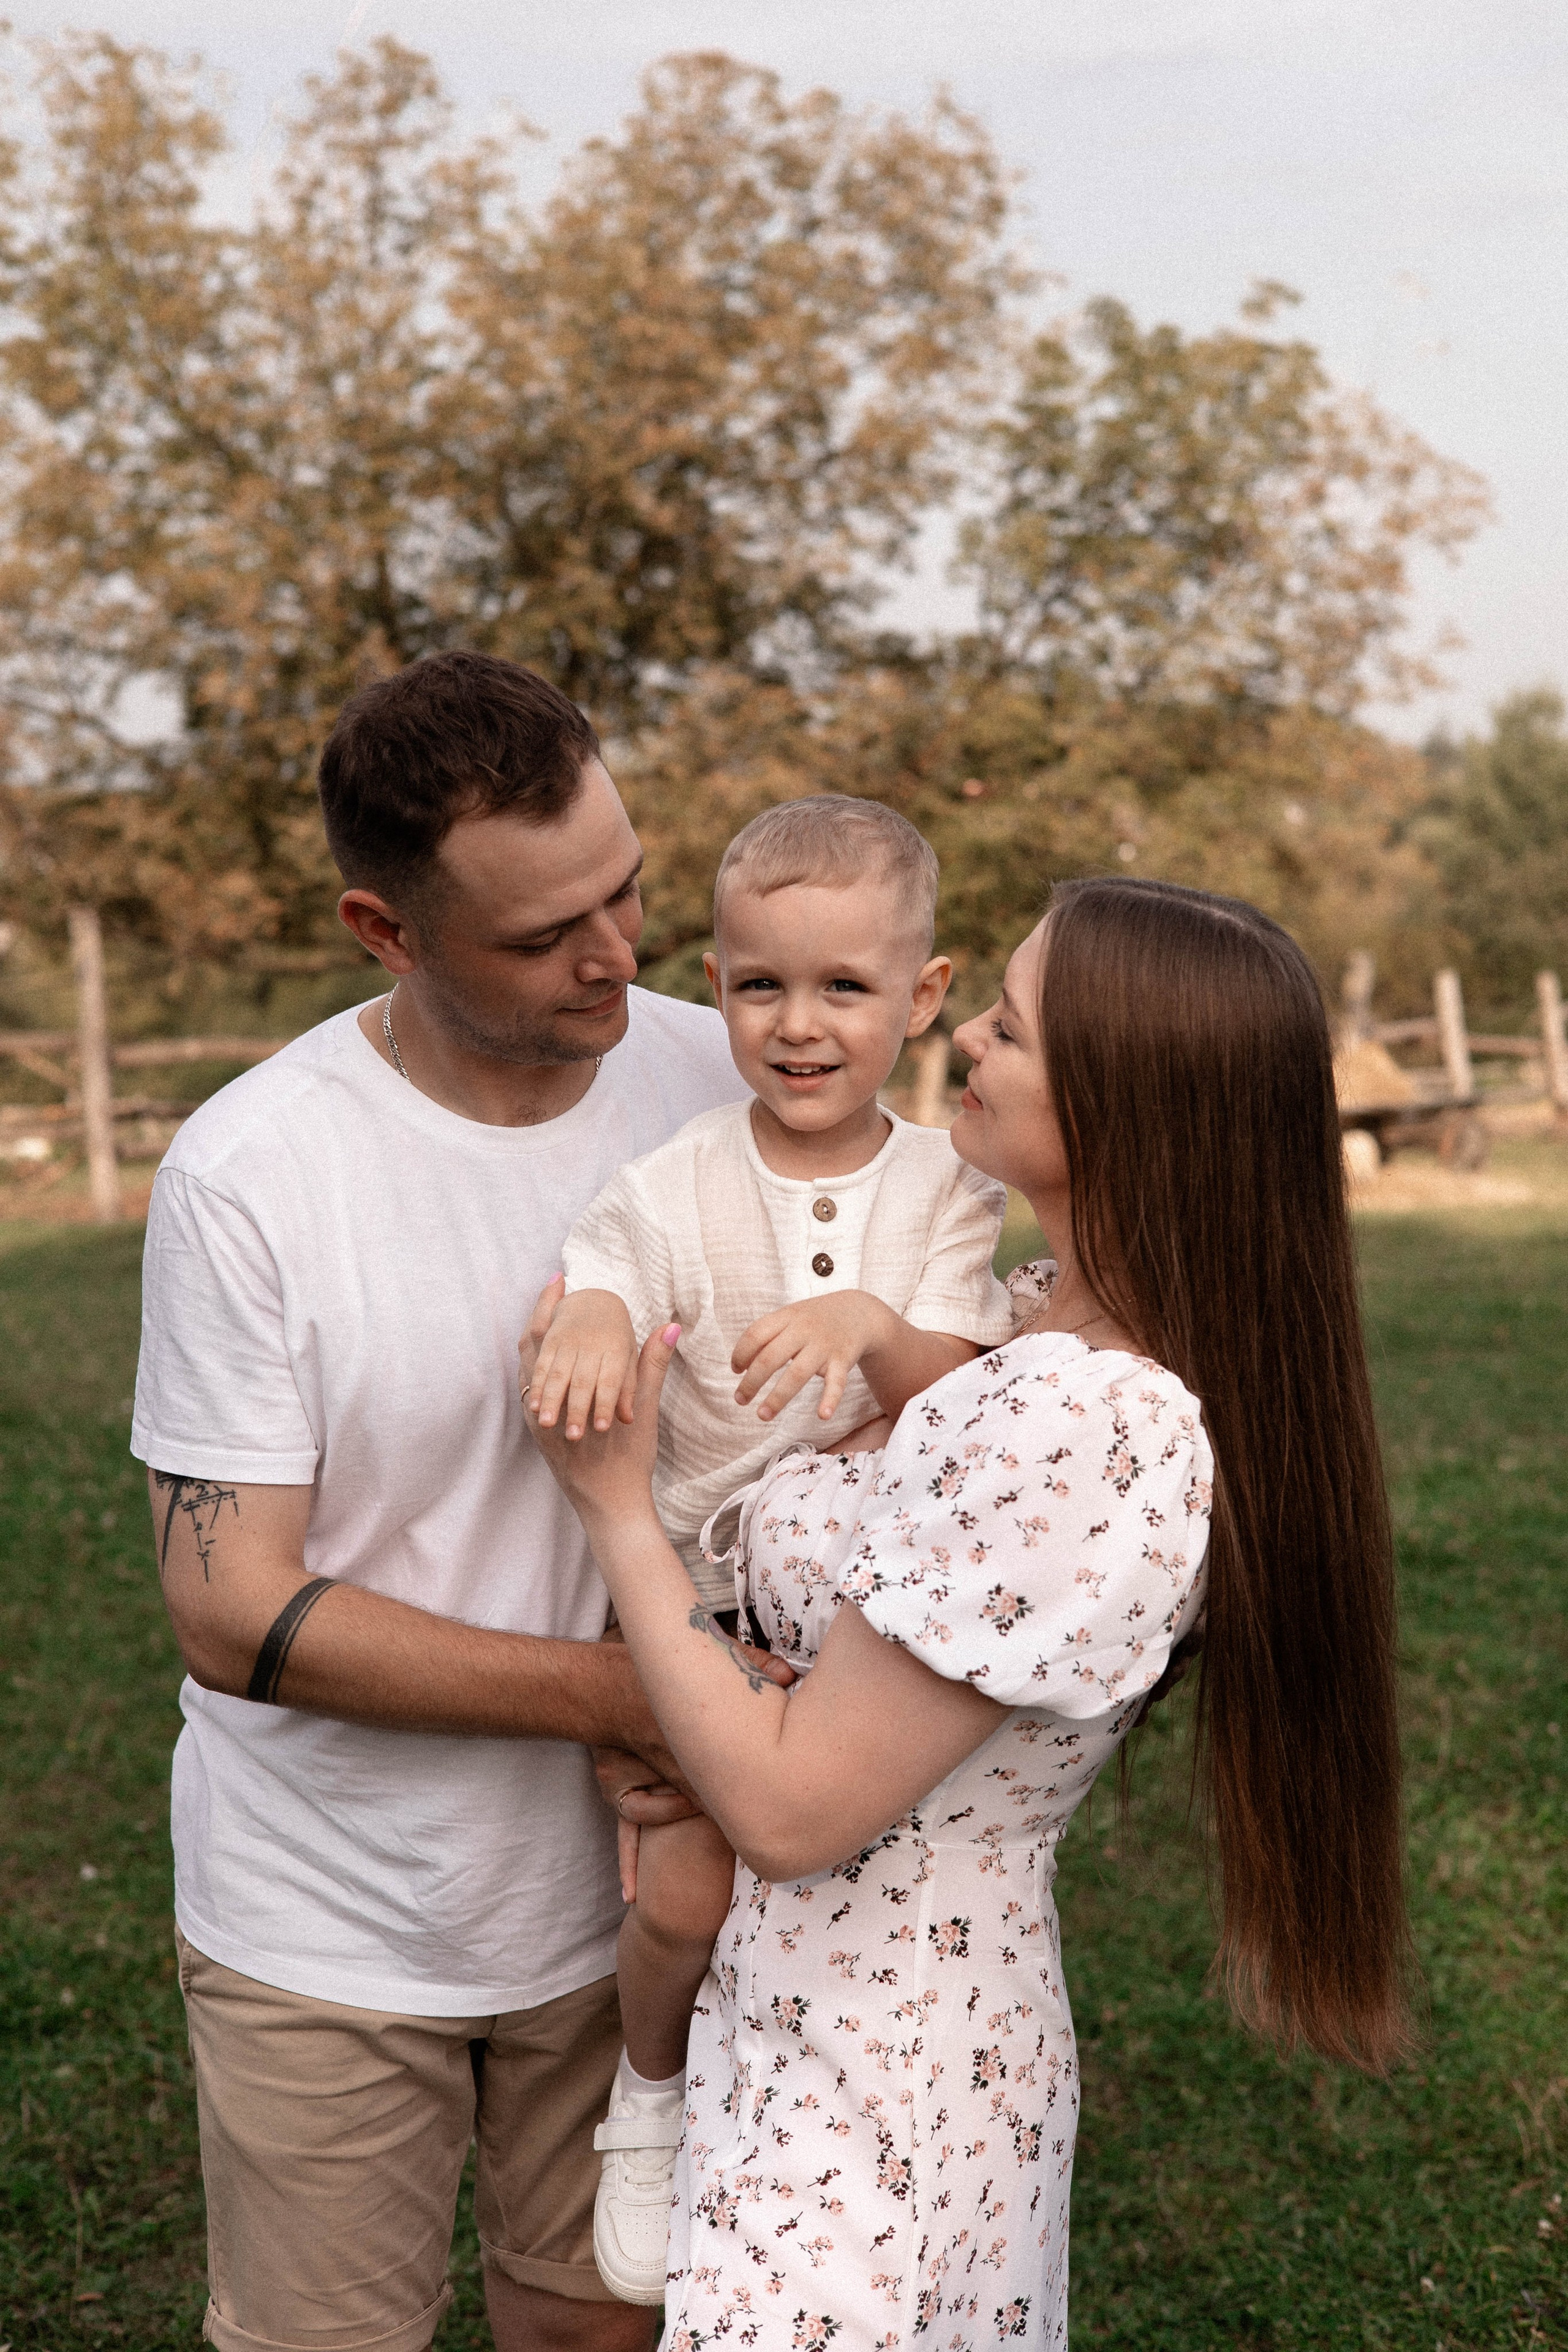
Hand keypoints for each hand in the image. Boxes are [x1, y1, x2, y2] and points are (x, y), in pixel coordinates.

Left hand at [523, 1299, 676, 1521]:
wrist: (610, 1507)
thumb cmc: (628, 1461)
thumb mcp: (644, 1409)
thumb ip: (651, 1366)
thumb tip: (668, 1327)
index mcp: (563, 1392)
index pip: (546, 1336)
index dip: (550, 1304)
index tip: (560, 1279)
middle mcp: (540, 1404)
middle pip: (530, 1348)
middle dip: (541, 1316)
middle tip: (555, 1290)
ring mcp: (535, 1420)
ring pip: (528, 1370)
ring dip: (539, 1342)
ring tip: (552, 1315)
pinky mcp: (538, 1432)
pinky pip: (532, 1390)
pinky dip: (540, 1367)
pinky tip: (554, 1359)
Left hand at [732, 1290, 897, 1421]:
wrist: (859, 1312)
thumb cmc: (815, 1319)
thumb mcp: (791, 1316)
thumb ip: (766, 1335)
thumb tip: (740, 1366)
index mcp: (786, 1317)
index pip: (755, 1334)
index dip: (740, 1354)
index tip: (736, 1371)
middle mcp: (803, 1330)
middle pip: (770, 1358)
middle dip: (751, 1382)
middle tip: (740, 1400)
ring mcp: (823, 1346)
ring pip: (797, 1374)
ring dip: (778, 1398)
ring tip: (762, 1415)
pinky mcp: (843, 1361)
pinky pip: (836, 1382)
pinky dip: (830, 1399)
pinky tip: (823, 1415)